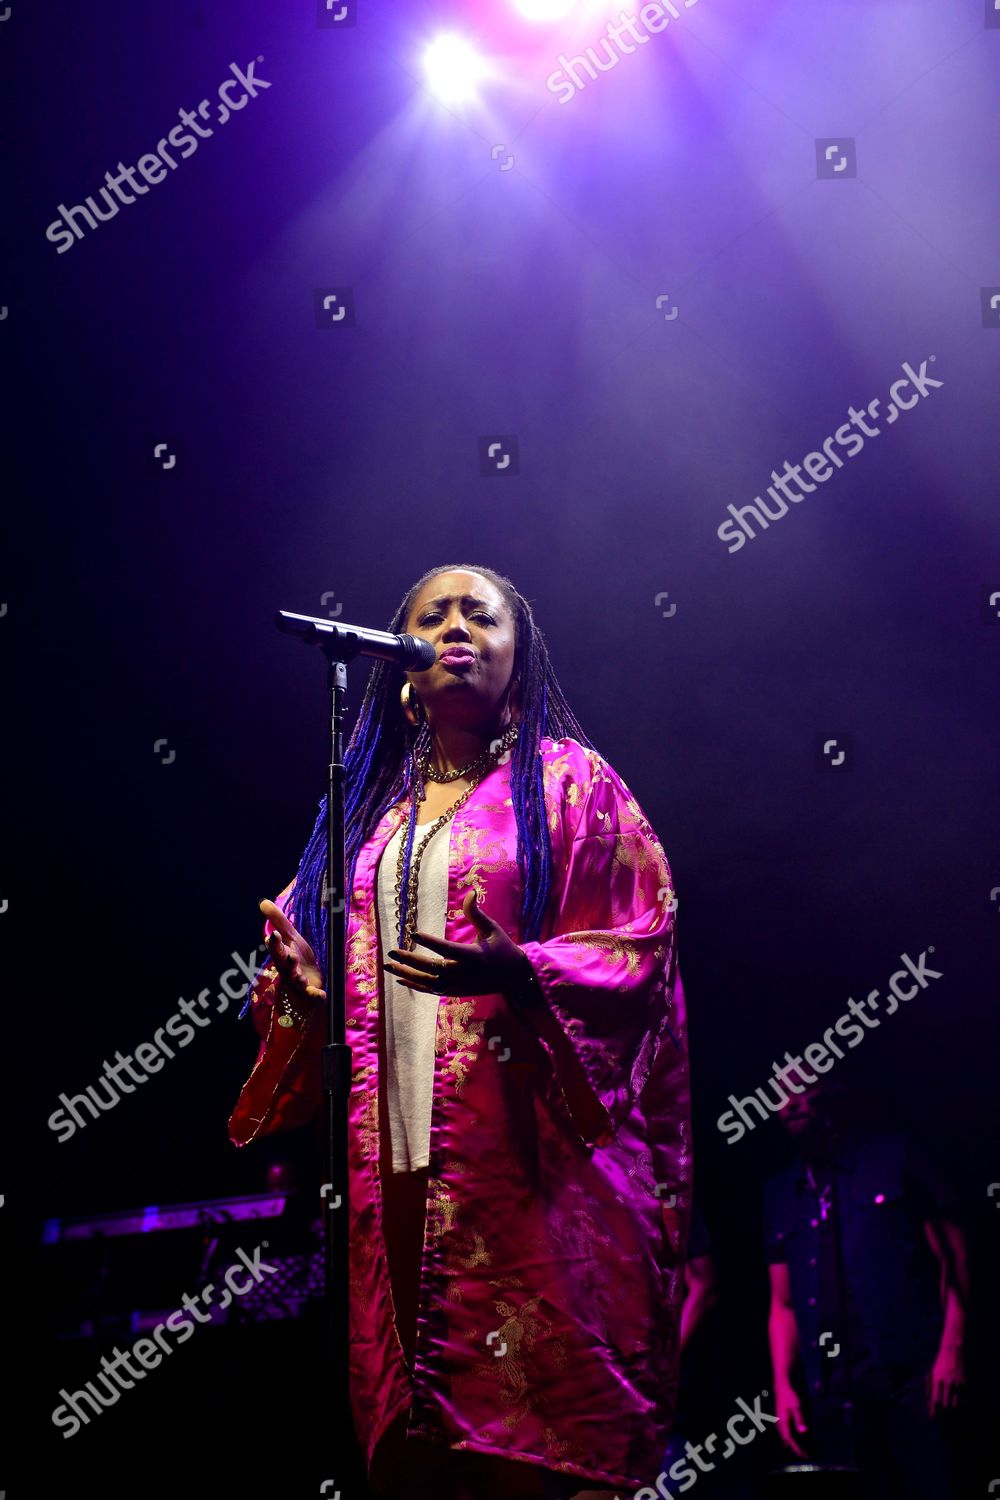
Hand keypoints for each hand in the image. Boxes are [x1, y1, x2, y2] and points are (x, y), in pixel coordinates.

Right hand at [259, 899, 326, 1004]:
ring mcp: (297, 981)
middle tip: (290, 956)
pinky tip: (321, 995)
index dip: (274, 943)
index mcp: (283, 954)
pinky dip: (315, 996)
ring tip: (301, 977)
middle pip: (284, 965)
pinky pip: (311, 995)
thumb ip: (278, 920)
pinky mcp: (309, 991)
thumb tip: (263, 902)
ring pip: (295, 981)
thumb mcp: (290, 936)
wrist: (309, 979)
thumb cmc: (297, 955)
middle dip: (286, 961)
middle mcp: (287, 969)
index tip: (273, 935)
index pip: (276, 948)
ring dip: (297, 979)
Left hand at [384, 889, 530, 997]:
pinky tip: (400, 979)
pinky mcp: (455, 991)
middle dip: (410, 961)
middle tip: (391, 953)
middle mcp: (464, 973)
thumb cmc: (502, 948)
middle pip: (433, 969)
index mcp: (474, 956)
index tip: (414, 933)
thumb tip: (471, 892)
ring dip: (407, 975)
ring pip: (427, 983)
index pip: (448, 949)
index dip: (431, 942)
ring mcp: (458, 985)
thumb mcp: (492, 929)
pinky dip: (415, 986)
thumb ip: (476, 914)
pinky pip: (431, 991)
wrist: (514, 977)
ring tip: (388, 967)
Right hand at [774, 1383, 808, 1458]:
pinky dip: (788, 1438)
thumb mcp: (797, 1406)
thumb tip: (803, 1431)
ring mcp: (778, 1420)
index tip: (804, 1455)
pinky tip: (790, 1439)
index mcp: (783, 1422)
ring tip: (798, 1450)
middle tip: (804, 1455)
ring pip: (783, 1436)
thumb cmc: (790, 1395)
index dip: (796, 1448)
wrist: (782, 1386)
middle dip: (794, 1448)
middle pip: (786, 1439)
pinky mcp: (779, 1418)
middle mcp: (779, 1423)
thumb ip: (799, 1419)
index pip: (789, 1439)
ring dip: (791, 1444)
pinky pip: (783, 1432)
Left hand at [927, 1345, 964, 1414]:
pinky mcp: (964, 1383)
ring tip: (949, 1410)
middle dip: (943, 1411)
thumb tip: (929, 1401)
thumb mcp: (932, 1373)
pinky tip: (957, 1403)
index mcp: (937, 1380)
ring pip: (955, 1403)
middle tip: (942, 1415)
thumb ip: (930, 1387)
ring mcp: (957, 1383)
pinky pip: (963, 1398)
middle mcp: (947, 1382)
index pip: (934, 1399)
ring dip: (951, 1408)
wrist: (952, 1352)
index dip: (933, 1410)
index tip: (932, 1416)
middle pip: (945, 1404)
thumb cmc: (939, 1364)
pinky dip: (960, 1403)